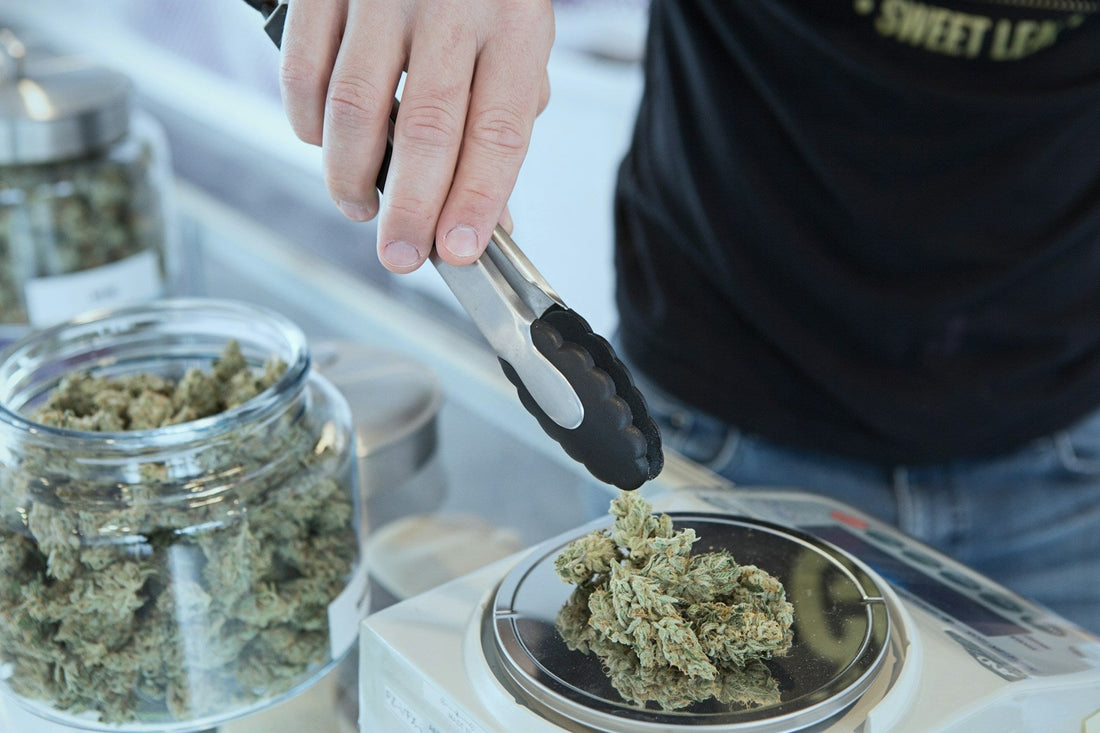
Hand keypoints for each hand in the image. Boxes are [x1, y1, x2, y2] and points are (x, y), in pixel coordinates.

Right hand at [278, 0, 553, 272]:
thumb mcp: (517, 39)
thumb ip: (503, 121)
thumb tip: (489, 217)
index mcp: (516, 23)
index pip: (498, 131)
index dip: (477, 199)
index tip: (458, 250)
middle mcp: (453, 4)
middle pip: (427, 130)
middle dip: (410, 210)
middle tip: (399, 256)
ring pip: (355, 107)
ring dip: (351, 177)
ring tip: (360, 209)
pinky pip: (304, 69)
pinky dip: (305, 123)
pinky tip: (320, 146)